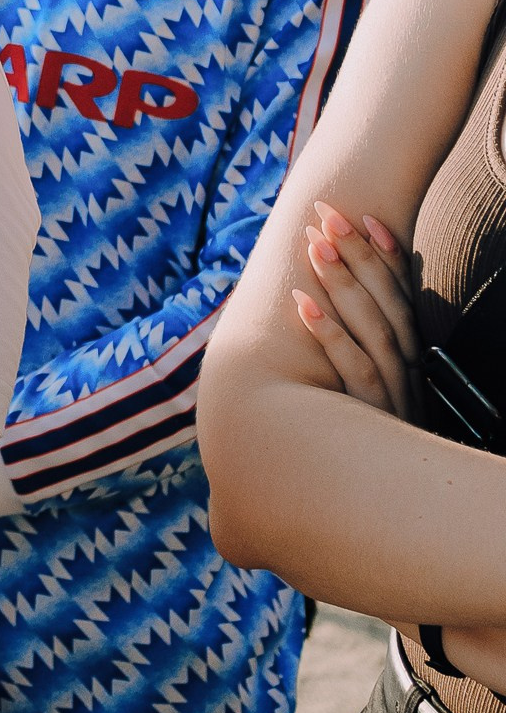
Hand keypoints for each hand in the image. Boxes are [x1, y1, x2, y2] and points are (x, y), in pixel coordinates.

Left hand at [291, 201, 420, 421]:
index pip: (402, 296)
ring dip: (340, 283)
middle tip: (329, 214)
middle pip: (385, 302)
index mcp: (411, 357)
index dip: (387, 257)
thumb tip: (342, 305)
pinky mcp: (369, 414)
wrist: (396, 497)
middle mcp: (407, 369)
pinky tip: (301, 303)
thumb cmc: (375, 438)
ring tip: (315, 244)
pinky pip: (348, 367)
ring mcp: (391, 391)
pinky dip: (326, 333)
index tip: (368, 218)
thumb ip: (367, 352)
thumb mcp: (379, 390)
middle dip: (357, 255)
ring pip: (368, 327)